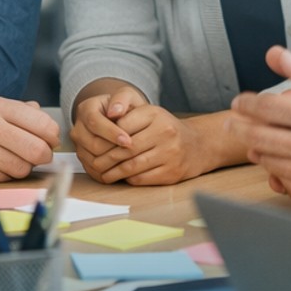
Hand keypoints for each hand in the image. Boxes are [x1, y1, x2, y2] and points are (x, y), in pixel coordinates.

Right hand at [0, 97, 59, 182]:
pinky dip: (4, 176)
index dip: (52, 137)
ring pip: (22, 169)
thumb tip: (44, 118)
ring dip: (22, 168)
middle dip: (43, 156)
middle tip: (38, 155)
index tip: (49, 140)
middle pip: (38, 150)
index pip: (43, 125)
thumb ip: (16, 110)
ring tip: (10, 159)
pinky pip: (2, 179)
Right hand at [70, 83, 147, 178]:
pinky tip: (124, 166)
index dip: (112, 133)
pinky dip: (109, 171)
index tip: (128, 140)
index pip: (95, 123)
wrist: (118, 118)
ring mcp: (79, 145)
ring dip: (113, 161)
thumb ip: (122, 98)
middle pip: (93, 144)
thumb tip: (115, 110)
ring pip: (93, 159)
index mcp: (86, 109)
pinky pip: (93, 170)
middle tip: (133, 152)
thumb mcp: (127, 96)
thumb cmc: (123, 107)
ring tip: (130, 159)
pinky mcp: (83, 159)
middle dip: (114, 149)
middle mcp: (78, 128)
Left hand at [94, 105, 210, 185]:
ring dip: (113, 172)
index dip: (106, 138)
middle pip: (125, 149)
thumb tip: (107, 116)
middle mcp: (165, 132)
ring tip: (103, 173)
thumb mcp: (148, 112)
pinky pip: (141, 178)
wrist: (195, 146)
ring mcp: (170, 153)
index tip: (95, 144)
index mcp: (155, 114)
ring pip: (131, 166)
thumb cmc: (163, 129)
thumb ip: (126, 110)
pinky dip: (127, 179)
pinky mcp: (171, 172)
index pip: (122, 127)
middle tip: (94, 163)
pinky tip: (121, 177)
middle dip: (106, 158)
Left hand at [230, 47, 290, 215]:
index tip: (239, 102)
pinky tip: (281, 163)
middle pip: (258, 136)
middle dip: (241, 127)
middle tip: (233, 122)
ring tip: (255, 140)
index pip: (267, 108)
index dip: (248, 103)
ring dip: (257, 148)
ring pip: (268, 161)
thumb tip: (280, 55)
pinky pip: (283, 184)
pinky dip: (278, 172)